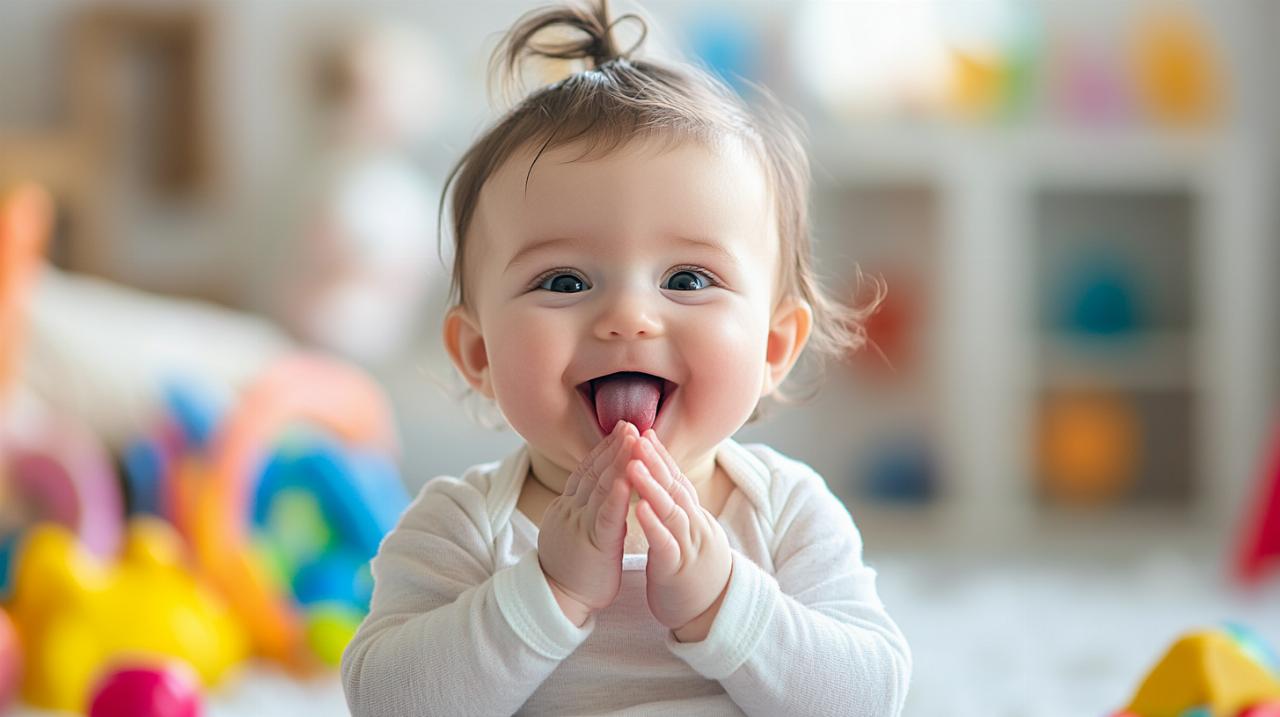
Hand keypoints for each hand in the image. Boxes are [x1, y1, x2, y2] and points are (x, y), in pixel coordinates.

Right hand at [538, 420, 638, 624]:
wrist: (554, 602)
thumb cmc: (570, 571)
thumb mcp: (572, 532)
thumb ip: (583, 510)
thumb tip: (597, 492)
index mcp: (567, 508)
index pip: (586, 470)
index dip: (604, 449)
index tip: (621, 429)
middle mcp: (571, 510)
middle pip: (594, 471)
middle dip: (614, 446)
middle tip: (631, 423)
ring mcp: (580, 525)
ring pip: (601, 487)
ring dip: (619, 460)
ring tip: (634, 438)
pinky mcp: (593, 544)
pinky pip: (606, 515)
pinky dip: (618, 494)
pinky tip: (628, 477)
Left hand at [627, 430, 731, 641]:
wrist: (714, 614)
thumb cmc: (695, 573)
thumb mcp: (689, 536)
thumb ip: (679, 511)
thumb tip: (668, 485)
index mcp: (693, 517)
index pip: (676, 479)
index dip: (661, 456)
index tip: (644, 433)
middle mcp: (694, 526)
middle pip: (674, 487)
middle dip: (654, 461)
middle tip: (636, 437)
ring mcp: (687, 546)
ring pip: (670, 511)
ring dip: (652, 487)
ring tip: (633, 465)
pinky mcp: (676, 569)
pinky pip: (665, 543)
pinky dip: (653, 525)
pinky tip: (639, 510)